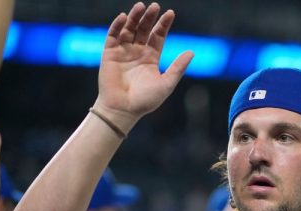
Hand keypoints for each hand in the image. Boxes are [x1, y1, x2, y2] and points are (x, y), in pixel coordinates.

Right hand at [92, 2, 193, 130]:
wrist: (123, 110)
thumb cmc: (146, 100)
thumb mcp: (166, 83)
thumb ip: (178, 67)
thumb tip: (191, 52)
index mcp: (151, 58)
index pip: (158, 36)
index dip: (163, 25)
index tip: (170, 13)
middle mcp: (137, 52)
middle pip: (144, 30)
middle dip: (149, 18)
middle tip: (155, 6)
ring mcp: (123, 52)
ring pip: (129, 29)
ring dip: (134, 18)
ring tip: (140, 7)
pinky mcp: (109, 54)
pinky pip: (112, 36)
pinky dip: (117, 26)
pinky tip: (124, 18)